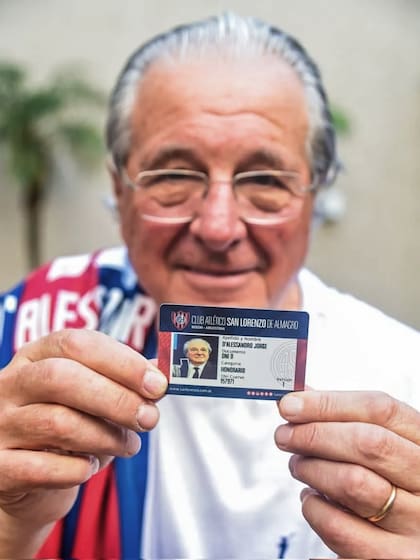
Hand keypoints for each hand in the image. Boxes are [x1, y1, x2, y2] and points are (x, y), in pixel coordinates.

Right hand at [0, 329, 166, 555]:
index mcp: (37, 355)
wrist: (29, 477)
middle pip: (62, 378)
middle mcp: (11, 384)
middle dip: (116, 399)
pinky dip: (77, 469)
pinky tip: (91, 467)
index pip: (77, 344)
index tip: (158, 384)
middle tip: (150, 418)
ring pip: (57, 423)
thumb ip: (126, 381)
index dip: (122, 362)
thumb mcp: (94, 393)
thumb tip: (163, 374)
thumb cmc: (69, 425)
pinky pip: (40, 468)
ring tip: (128, 445)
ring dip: (106, 437)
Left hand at [276, 390, 419, 558]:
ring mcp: (415, 525)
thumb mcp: (390, 447)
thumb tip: (300, 396)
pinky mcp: (392, 559)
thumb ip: (349, 420)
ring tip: (299, 467)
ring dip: (310, 470)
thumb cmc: (397, 485)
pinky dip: (314, 510)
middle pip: (365, 443)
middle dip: (313, 435)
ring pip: (350, 484)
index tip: (290, 405)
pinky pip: (340, 530)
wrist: (418, 541)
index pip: (379, 410)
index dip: (328, 403)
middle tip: (285, 436)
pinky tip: (314, 501)